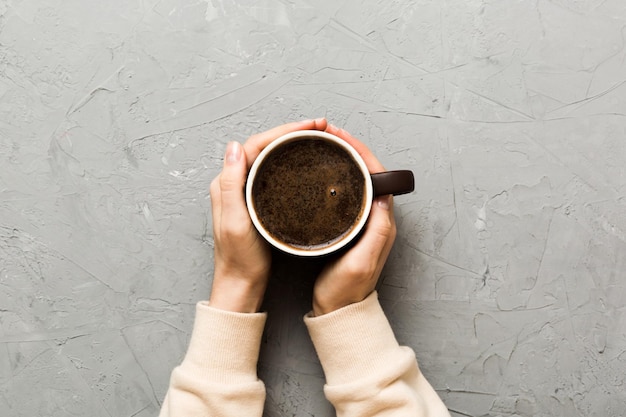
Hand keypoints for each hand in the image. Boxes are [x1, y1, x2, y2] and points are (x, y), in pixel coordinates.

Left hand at [208, 118, 327, 312]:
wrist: (241, 285)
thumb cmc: (240, 259)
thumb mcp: (235, 223)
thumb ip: (231, 185)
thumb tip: (234, 147)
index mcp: (226, 183)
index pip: (255, 144)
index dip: (283, 130)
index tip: (310, 126)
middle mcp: (233, 182)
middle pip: (263, 145)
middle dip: (291, 132)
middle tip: (319, 127)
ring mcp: (245, 191)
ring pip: (269, 156)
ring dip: (292, 143)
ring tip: (316, 137)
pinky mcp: (256, 201)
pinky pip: (273, 170)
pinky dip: (290, 160)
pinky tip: (304, 161)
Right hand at [312, 125, 396, 315]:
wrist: (339, 311)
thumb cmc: (348, 290)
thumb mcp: (362, 261)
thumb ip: (376, 231)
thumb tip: (383, 196)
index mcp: (382, 221)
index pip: (376, 173)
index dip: (359, 150)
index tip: (339, 136)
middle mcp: (376, 217)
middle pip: (366, 171)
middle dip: (349, 148)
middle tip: (325, 134)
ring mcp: (363, 221)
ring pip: (354, 179)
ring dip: (341, 159)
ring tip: (321, 145)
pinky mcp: (349, 226)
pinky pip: (345, 192)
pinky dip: (333, 176)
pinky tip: (318, 173)